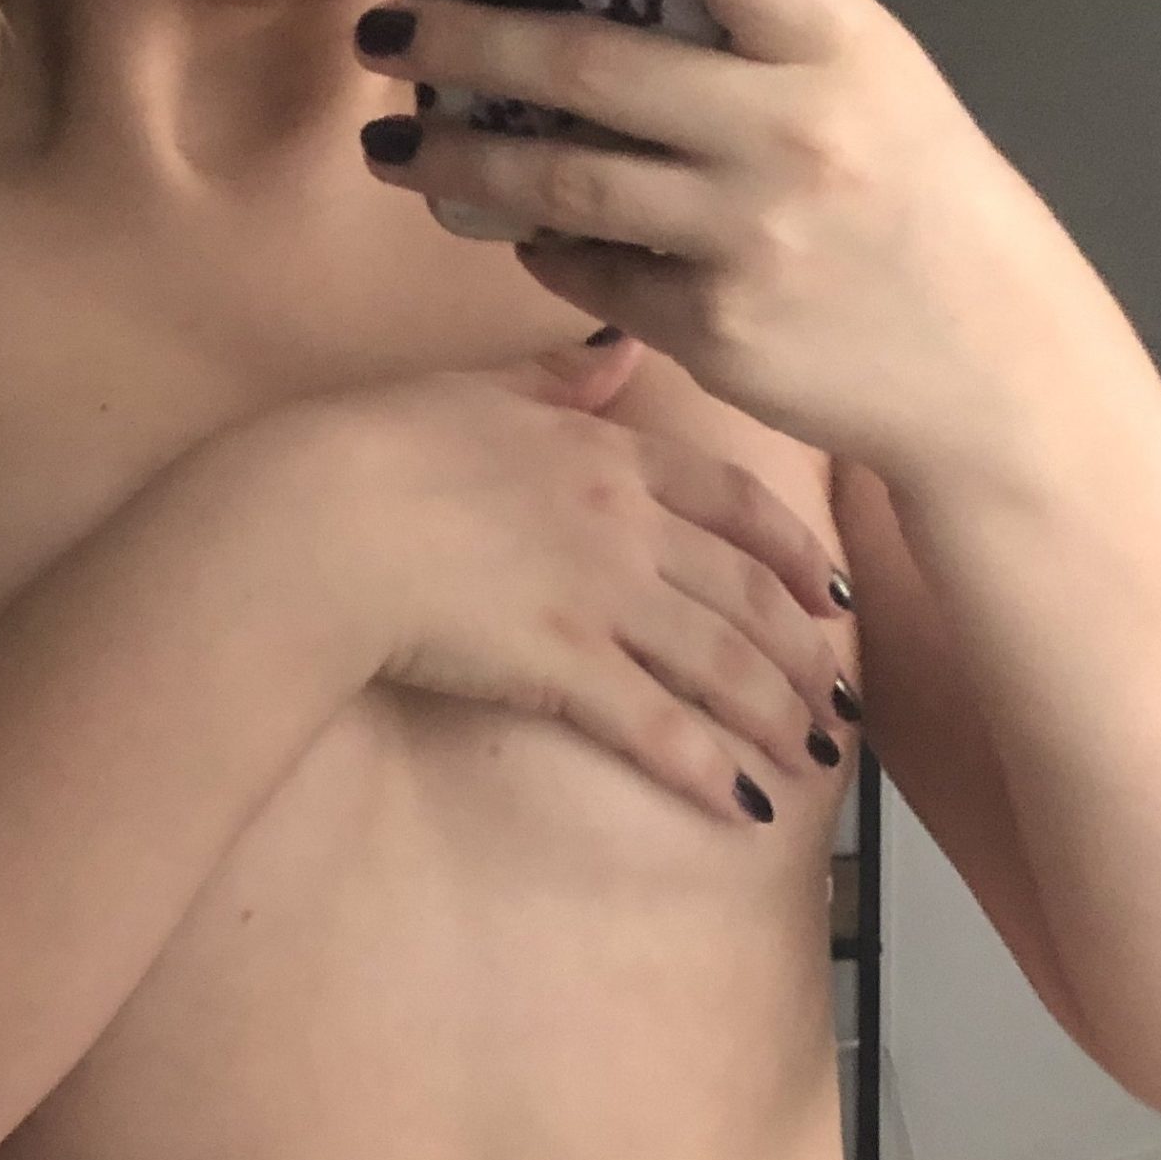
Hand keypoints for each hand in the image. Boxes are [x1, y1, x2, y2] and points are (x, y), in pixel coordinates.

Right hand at [280, 335, 857, 825]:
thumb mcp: (477, 393)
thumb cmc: (372, 453)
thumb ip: (555, 384)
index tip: (830, 593)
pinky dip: (709, 771)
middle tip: (838, 702)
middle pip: (746, 593)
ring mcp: (601, 597)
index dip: (793, 553)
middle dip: (804, 656)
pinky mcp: (564, 668)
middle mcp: (625, 523)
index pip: (732, 503)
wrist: (322, 517)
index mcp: (608, 453)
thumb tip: (615, 352)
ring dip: (776, 718)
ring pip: (721, 662)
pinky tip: (745, 807)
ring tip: (812, 763)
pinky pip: (658, 728)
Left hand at [350, 0, 1071, 480]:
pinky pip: (593, 278)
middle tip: (389, 30)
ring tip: (397, 143)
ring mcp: (746, 235)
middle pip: (586, 66)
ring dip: (462, 160)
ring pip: (564, 184)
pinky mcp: (715, 328)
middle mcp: (786, 129)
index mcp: (832, 41)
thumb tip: (617, 4)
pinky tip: (513, 233)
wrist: (988, 364)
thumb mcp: (869, 85)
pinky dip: (542, 251)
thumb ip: (759, 36)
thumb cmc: (916, 209)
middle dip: (466, 41)